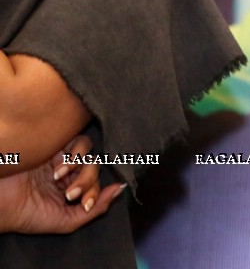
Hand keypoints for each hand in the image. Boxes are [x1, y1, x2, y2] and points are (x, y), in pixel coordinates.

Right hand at [0, 134, 126, 233]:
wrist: (1, 205)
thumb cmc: (30, 216)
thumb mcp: (67, 221)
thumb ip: (96, 208)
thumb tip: (122, 189)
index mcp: (71, 190)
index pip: (96, 184)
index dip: (95, 193)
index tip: (83, 204)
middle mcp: (68, 173)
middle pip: (94, 167)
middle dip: (87, 182)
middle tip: (70, 194)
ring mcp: (59, 159)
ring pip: (88, 153)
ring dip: (81, 167)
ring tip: (60, 178)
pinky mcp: (51, 147)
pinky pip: (75, 143)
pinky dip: (73, 155)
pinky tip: (58, 170)